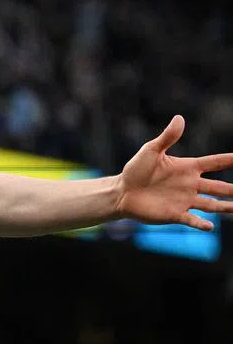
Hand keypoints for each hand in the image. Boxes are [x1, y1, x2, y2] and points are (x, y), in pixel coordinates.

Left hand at [116, 115, 232, 230]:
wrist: (122, 192)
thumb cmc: (136, 169)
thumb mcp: (151, 150)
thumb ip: (167, 137)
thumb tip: (179, 118)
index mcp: (187, 168)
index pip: (214, 163)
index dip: (229, 160)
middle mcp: (190, 185)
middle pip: (219, 187)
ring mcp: (184, 200)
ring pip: (212, 205)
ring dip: (225, 207)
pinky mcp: (174, 214)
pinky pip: (191, 220)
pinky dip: (201, 224)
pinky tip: (210, 226)